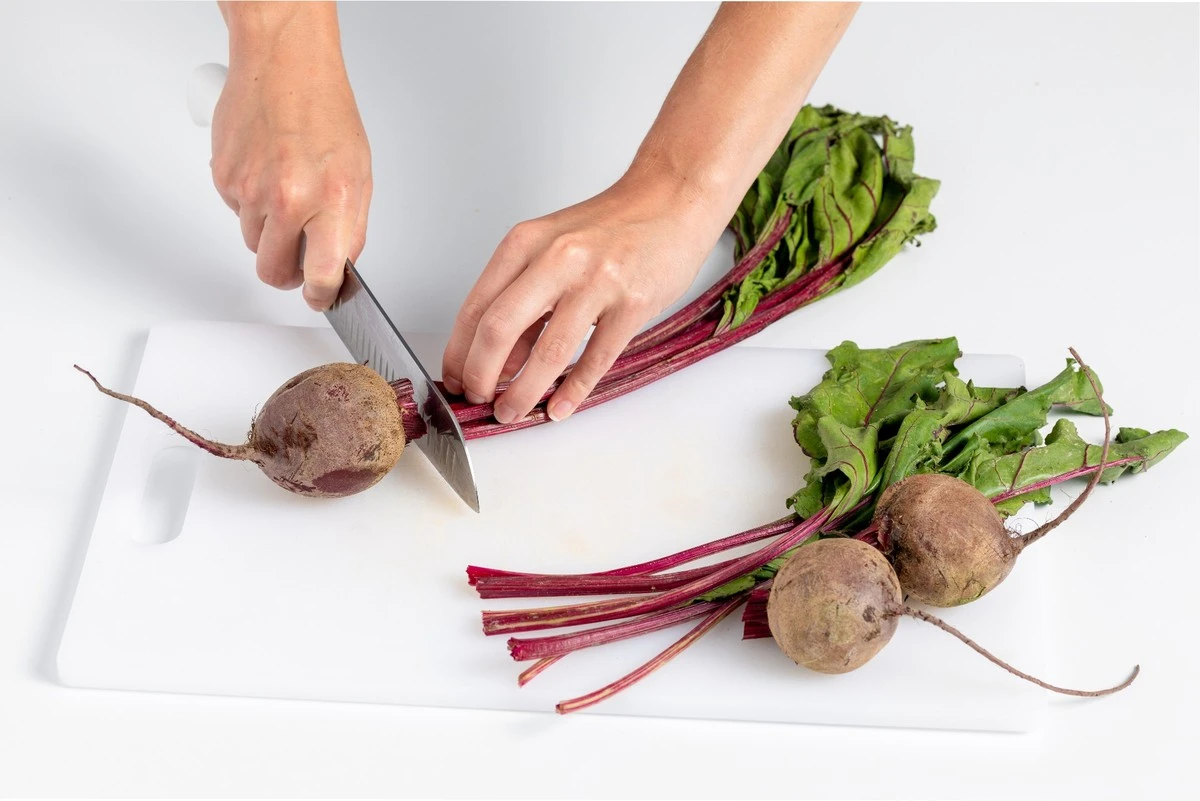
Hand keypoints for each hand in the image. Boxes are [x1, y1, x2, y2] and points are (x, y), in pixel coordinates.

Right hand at [211, 4, 370, 309]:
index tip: (320, 298)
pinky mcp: (224, 178)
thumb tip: (339, 266)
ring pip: (254, 244)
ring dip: (269, 233)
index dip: (321, 295)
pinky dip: (250, 203)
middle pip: (275, 271)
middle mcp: (289, 198)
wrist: (285, 66)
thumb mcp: (360, 175)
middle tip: (299, 258)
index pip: (323, 273)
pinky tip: (266, 173)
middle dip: (287, 273)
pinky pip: (237, 213)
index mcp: (332, 200)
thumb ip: (350, 227)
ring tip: (285, 195)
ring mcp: (251, 190)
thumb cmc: (325, 114)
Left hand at [441, 169, 728, 423]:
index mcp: (526, 243)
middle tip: (478, 400)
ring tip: (514, 411)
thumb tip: (498, 359)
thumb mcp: (552, 249)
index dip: (459, 353)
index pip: (476, 308)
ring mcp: (597, 282)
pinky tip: (560, 406)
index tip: (455, 378)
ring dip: (524, 393)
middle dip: (480, 377)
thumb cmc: (612, 227)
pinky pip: (595, 359)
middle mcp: (556, 259)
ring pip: (548, 353)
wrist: (672, 199)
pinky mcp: (632, 304)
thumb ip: (524, 300)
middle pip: (500, 330)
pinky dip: (573, 391)